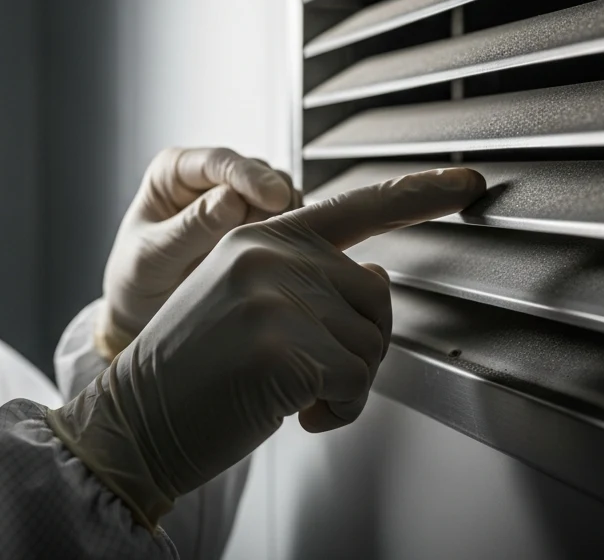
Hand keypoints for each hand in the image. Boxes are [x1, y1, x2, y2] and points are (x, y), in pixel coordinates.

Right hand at [47, 167, 485, 526]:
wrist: (136, 420)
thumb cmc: (192, 373)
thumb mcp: (249, 307)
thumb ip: (311, 280)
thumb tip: (377, 277)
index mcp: (260, 237)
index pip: (355, 207)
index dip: (419, 194)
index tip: (467, 182)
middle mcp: (268, 252)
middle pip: (375, 302)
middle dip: (355, 353)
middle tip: (304, 376)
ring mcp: (275, 292)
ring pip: (371, 346)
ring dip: (344, 388)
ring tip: (289, 393)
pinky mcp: (282, 341)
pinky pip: (356, 383)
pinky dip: (337, 413)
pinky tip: (293, 413)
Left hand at [97, 147, 299, 357]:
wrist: (143, 309)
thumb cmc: (136, 277)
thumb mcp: (154, 255)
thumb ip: (190, 228)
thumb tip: (231, 199)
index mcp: (174, 170)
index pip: (219, 160)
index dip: (250, 177)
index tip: (275, 199)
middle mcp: (208, 176)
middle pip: (257, 173)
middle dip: (269, 202)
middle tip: (264, 241)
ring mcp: (235, 197)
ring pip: (278, 191)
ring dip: (281, 218)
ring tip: (264, 251)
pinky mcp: (255, 220)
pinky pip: (284, 217)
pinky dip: (286, 232)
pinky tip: (275, 254)